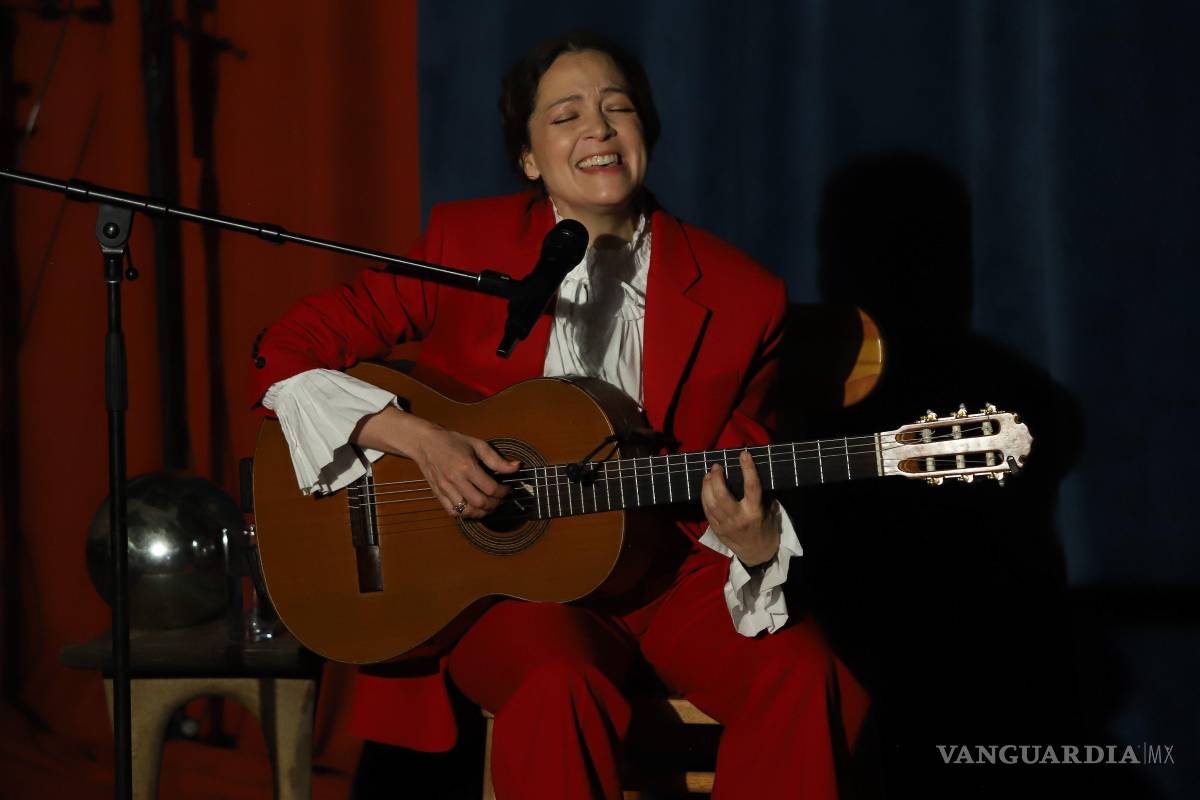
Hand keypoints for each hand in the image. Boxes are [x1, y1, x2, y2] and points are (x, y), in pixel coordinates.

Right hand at [409, 423, 520, 518]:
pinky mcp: (438, 494)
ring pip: (467, 511)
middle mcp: (455, 480)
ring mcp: (445, 489)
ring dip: (482, 512)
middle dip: (495, 504)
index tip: (507, 489)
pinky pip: (453, 512)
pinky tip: (473, 507)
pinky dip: (465, 514)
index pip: (490, 488)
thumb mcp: (478, 445)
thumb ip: (497, 460)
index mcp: (466, 466)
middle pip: (480, 502)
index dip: (503, 492)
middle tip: (500, 499)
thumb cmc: (452, 442)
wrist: (425, 443)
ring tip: (489, 506)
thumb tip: (517, 467)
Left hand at [701, 449, 779, 566]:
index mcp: (755, 512)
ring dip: (707, 486)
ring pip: (711, 503)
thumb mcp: (769, 511)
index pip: (751, 487)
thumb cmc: (766, 527)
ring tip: (708, 474)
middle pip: (722, 496)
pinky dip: (704, 497)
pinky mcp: (717, 530)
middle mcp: (739, 519)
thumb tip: (749, 472)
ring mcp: (726, 526)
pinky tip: (706, 488)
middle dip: (717, 478)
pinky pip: (706, 511)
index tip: (744, 454)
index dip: (747, 469)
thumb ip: (759, 495)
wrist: (758, 553)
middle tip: (716, 466)